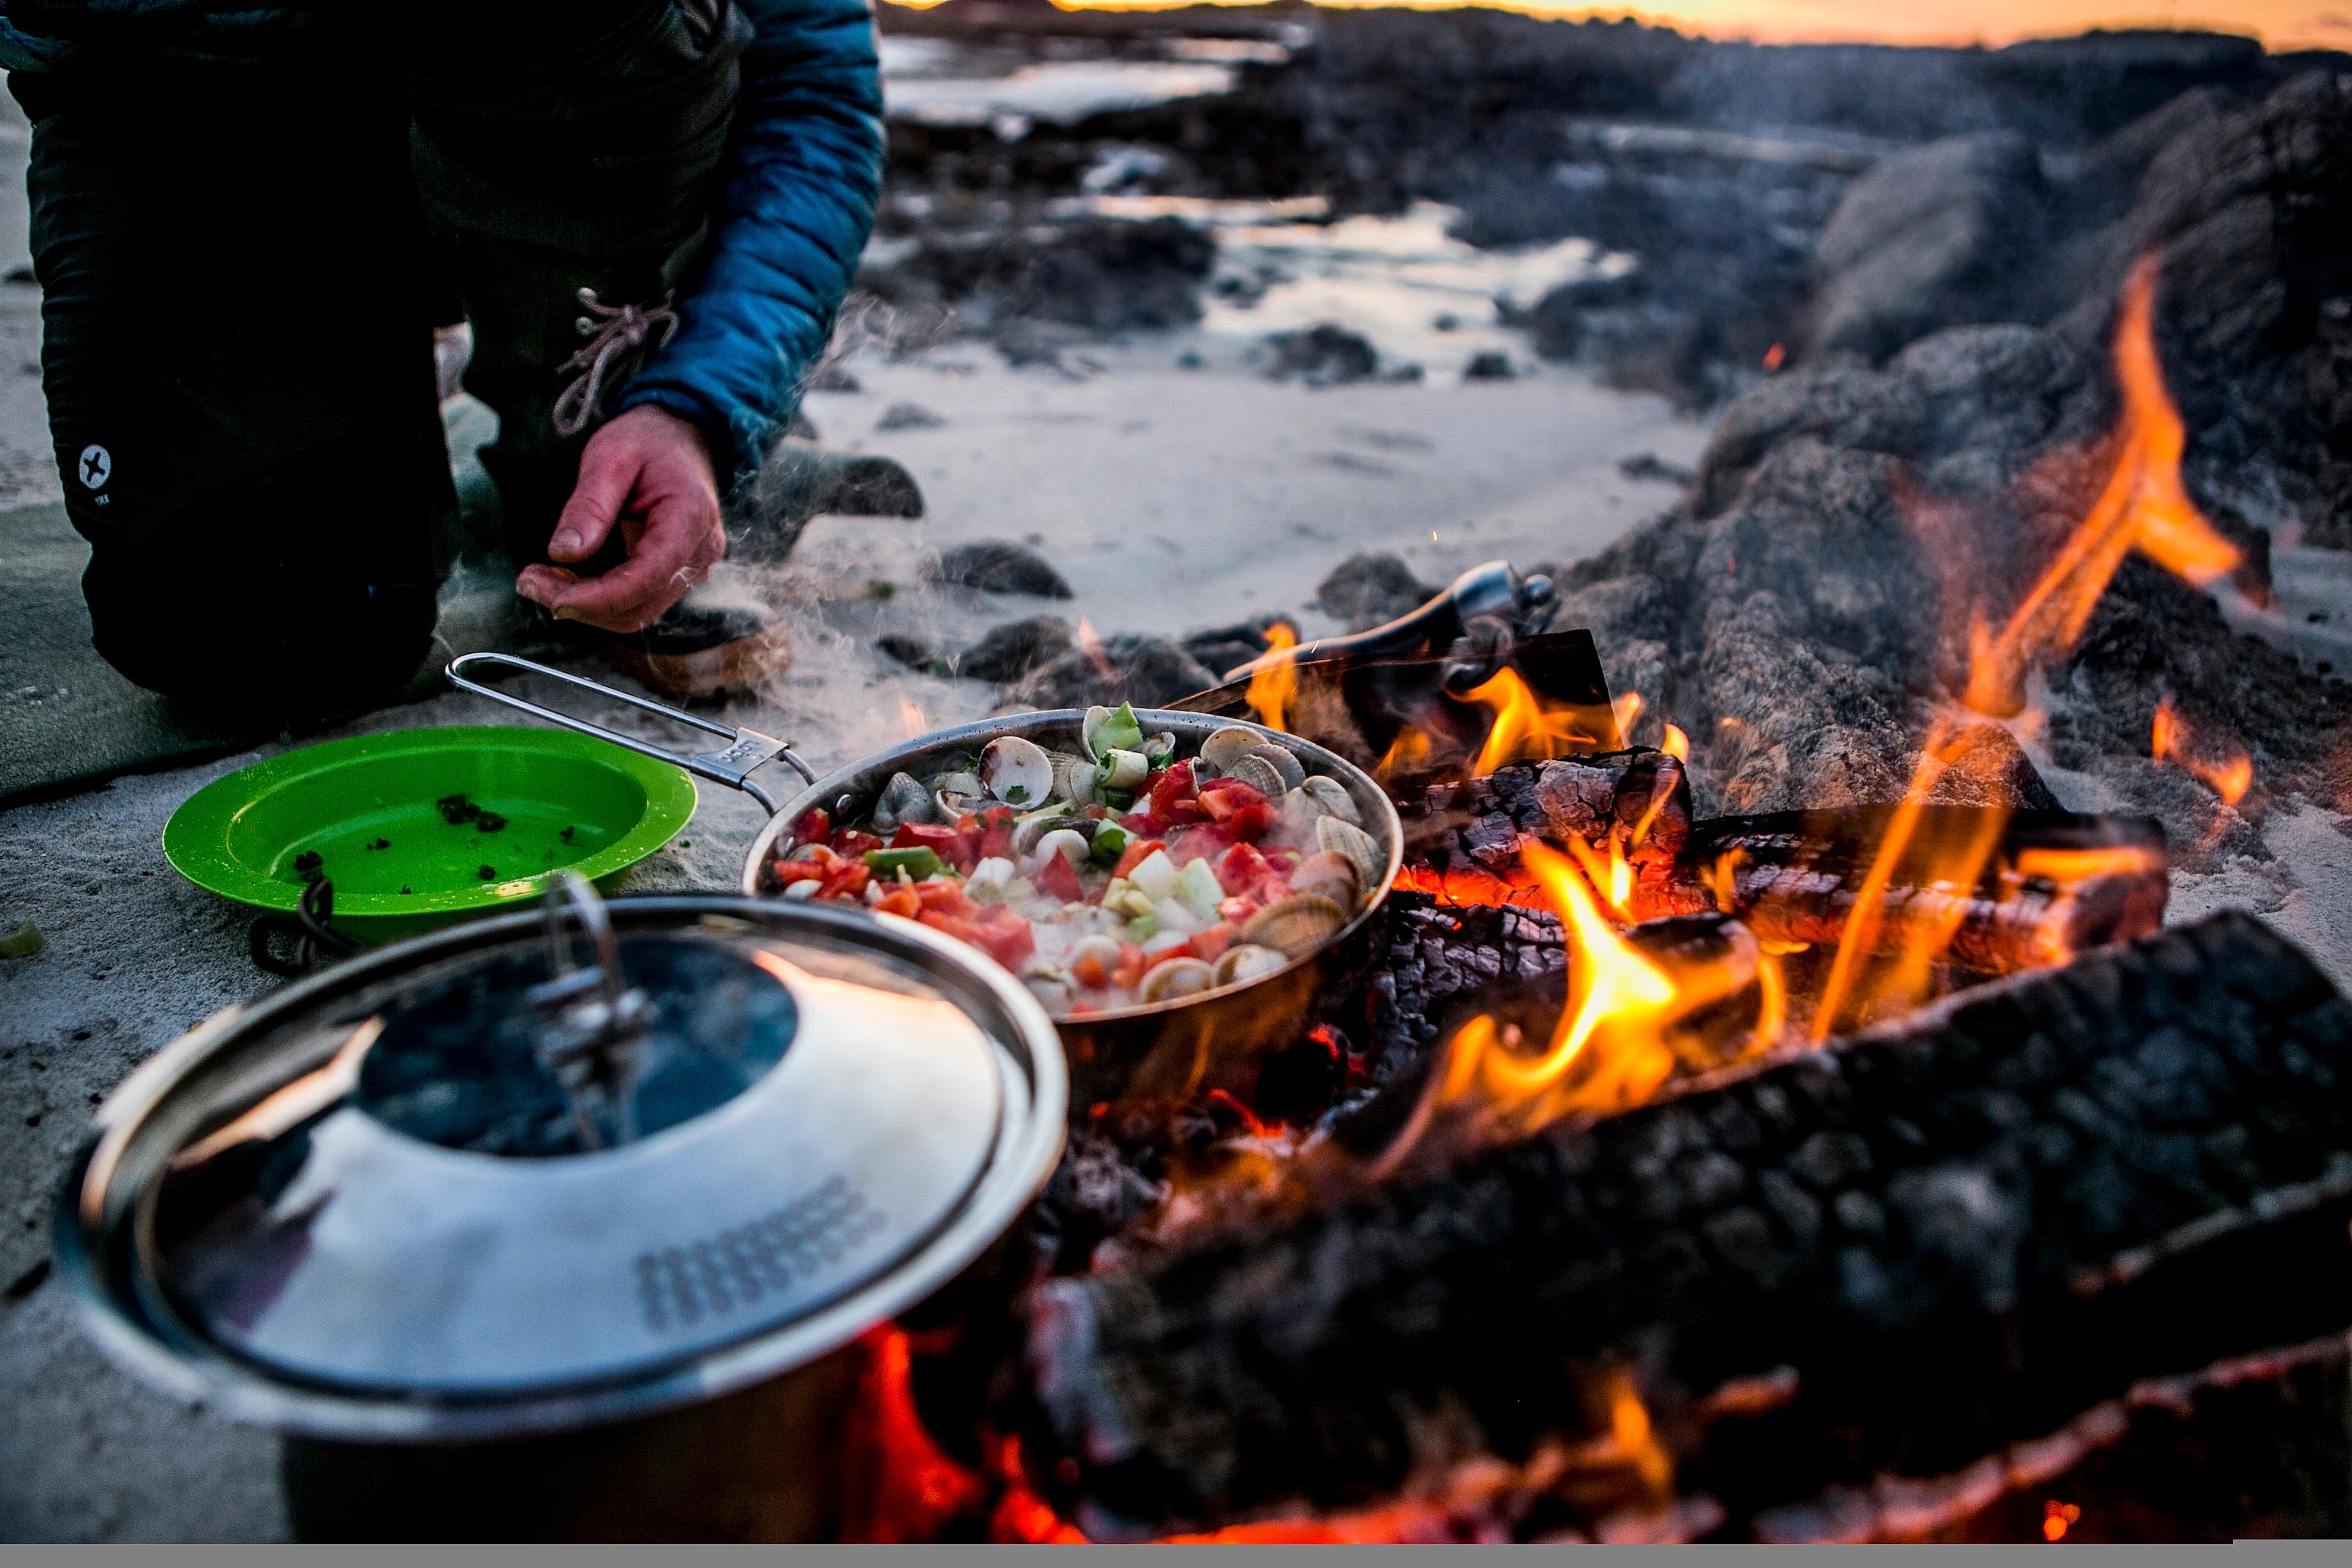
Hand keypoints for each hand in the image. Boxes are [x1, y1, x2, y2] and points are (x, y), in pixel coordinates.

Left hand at [517, 405, 724, 632]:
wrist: (681, 437)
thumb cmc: (647, 441)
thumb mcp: (610, 457)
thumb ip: (589, 506)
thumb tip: (564, 554)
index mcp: (690, 518)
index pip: (645, 578)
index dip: (595, 598)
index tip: (546, 593)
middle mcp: (700, 552)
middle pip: (639, 605)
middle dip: (580, 604)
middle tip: (529, 581)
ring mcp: (693, 567)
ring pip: (637, 611)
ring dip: (587, 606)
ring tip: (543, 578)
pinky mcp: (678, 574)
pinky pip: (639, 600)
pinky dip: (600, 598)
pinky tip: (569, 578)